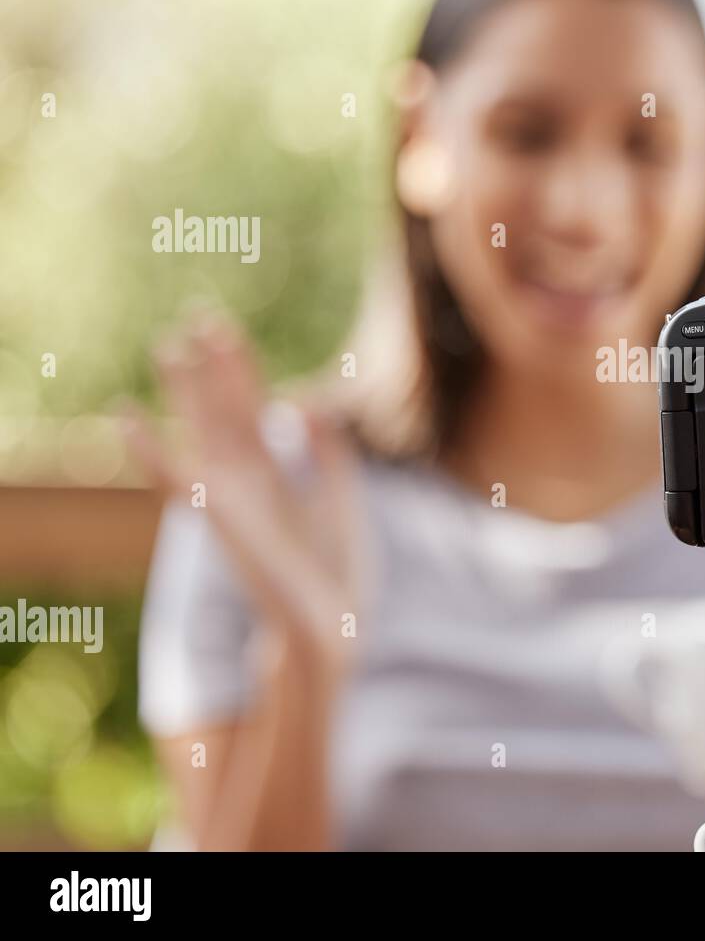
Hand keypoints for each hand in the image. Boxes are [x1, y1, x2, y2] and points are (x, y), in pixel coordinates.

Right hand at [121, 310, 366, 675]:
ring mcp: (229, 498)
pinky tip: (126, 417)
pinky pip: (175, 479)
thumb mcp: (342, 496)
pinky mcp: (219, 519)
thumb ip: (328, 449)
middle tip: (194, 316)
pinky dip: (149, 450)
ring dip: (183, 391)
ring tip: (166, 345)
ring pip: (201, 432)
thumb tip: (307, 398)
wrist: (331, 624)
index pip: (251, 407)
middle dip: (210, 366)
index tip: (221, 327)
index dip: (237, 366)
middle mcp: (247, 481)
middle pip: (224, 410)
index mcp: (275, 474)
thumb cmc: (335, 570)